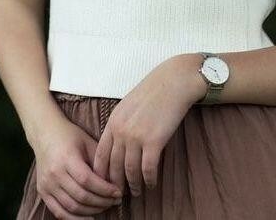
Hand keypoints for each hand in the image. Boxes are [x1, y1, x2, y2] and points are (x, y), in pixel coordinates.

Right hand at [32, 114, 123, 217]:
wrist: (45, 133)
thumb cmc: (70, 135)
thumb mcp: (87, 142)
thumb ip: (99, 161)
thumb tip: (114, 182)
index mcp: (66, 158)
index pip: (87, 180)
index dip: (104, 189)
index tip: (118, 192)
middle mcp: (54, 173)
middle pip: (81, 196)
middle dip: (102, 202)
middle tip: (115, 200)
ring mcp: (47, 185)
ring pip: (71, 207)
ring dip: (91, 211)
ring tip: (106, 206)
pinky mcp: (42, 192)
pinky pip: (59, 212)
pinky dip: (75, 219)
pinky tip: (90, 218)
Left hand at [93, 56, 201, 197]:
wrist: (174, 81)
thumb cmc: (154, 91)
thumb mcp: (128, 105)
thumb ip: (120, 123)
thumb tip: (118, 144)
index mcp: (113, 121)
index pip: (100, 154)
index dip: (101, 172)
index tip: (104, 183)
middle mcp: (121, 130)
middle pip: (113, 166)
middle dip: (115, 183)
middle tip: (119, 194)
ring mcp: (136, 136)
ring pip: (130, 170)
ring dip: (133, 185)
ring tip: (136, 192)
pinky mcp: (154, 141)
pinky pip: (148, 169)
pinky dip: (149, 180)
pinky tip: (151, 184)